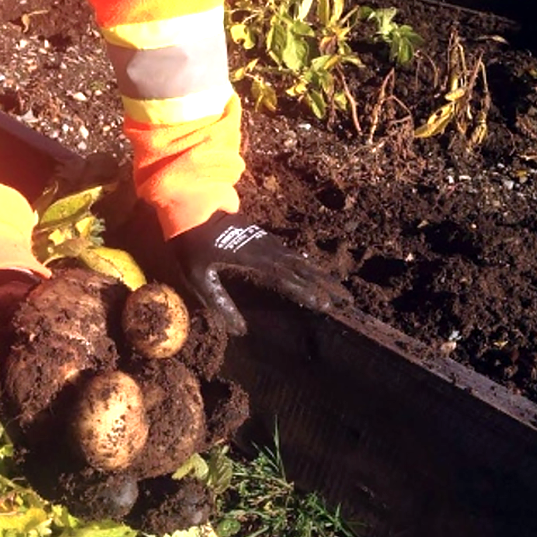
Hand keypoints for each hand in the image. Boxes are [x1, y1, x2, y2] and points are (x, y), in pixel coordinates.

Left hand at [172, 211, 350, 335]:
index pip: (285, 278)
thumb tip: (239, 330)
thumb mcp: (199, 277)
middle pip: (300, 268)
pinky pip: (288, 252)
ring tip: (336, 286)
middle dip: (324, 284)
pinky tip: (308, 268)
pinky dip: (304, 262)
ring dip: (318, 273)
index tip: (325, 304)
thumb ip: (218, 303)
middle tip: (346, 298)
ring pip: (297, 259)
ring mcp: (263, 240)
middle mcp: (264, 249)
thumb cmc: (191, 242)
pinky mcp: (259, 236)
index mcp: (251, 259)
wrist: (190, 205)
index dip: (305, 292)